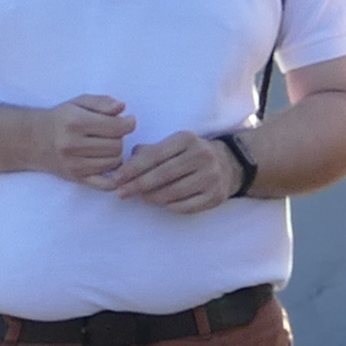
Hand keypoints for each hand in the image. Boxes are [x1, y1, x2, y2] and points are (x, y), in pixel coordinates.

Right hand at [29, 95, 134, 186]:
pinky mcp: (76, 178)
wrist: (33, 139)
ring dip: (116, 154)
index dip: (128, 123)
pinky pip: (105, 184)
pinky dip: (113, 176)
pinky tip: (109, 166)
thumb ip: (102, 102)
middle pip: (117, 146)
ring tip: (106, 146)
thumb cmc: (61, 119)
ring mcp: (74, 164)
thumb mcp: (79, 103)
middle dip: (119, 138)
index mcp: (75, 121)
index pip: (116, 127)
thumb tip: (122, 107)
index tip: (128, 121)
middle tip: (112, 134)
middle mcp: (73, 144)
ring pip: (114, 163)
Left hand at [112, 127, 249, 213]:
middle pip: (162, 175)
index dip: (132, 168)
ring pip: (173, 192)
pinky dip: (171, 206)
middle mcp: (201, 156)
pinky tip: (163, 203)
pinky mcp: (216, 196)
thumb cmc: (191, 154)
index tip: (115, 178)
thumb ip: (150, 151)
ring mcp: (211, 177)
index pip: (154, 155)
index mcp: (187, 139)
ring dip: (152, 197)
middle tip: (121, 193)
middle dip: (138, 185)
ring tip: (141, 198)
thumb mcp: (174, 145)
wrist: (230, 164)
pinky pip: (186, 206)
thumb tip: (125, 163)